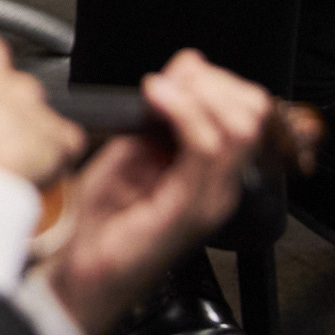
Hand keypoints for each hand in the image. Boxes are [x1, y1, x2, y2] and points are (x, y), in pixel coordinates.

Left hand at [40, 52, 271, 334]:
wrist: (84, 265)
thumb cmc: (106, 214)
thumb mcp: (133, 145)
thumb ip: (162, 112)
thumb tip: (184, 70)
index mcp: (212, 168)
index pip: (249, 110)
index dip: (218, 78)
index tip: (182, 69)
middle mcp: (220, 183)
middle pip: (251, 113)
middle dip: (211, 82)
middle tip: (172, 81)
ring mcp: (209, 198)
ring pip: (236, 127)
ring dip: (194, 94)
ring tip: (160, 90)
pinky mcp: (190, 210)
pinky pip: (205, 151)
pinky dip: (182, 112)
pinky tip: (155, 98)